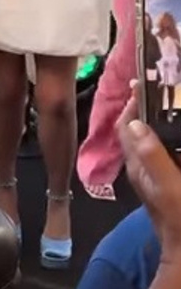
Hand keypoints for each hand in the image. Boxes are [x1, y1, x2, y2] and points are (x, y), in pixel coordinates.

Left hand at [117, 81, 180, 253]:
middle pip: (137, 130)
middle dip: (147, 108)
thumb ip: (152, 156)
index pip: (125, 126)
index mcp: (137, 165)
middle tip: (163, 89)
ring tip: (173, 104)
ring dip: (159, 122)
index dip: (133, 104)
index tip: (145, 83)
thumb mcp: (169, 186)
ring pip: (151, 140)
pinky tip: (175, 134)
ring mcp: (155, 174)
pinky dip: (169, 138)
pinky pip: (164, 152)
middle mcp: (142, 167)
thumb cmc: (180, 218)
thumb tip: (135, 123)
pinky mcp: (168, 180)